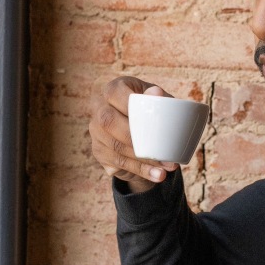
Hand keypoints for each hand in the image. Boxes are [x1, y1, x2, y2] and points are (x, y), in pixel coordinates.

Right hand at [88, 76, 180, 193]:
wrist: (141, 131)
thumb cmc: (152, 110)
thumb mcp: (158, 101)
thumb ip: (160, 98)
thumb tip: (156, 93)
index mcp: (113, 89)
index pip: (115, 94)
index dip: (129, 104)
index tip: (151, 118)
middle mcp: (99, 108)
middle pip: (109, 121)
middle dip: (137, 139)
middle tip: (162, 150)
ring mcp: (96, 131)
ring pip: (115, 146)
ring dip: (143, 160)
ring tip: (168, 167)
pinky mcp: (99, 151)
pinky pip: (118, 162)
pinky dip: (140, 170)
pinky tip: (156, 175)